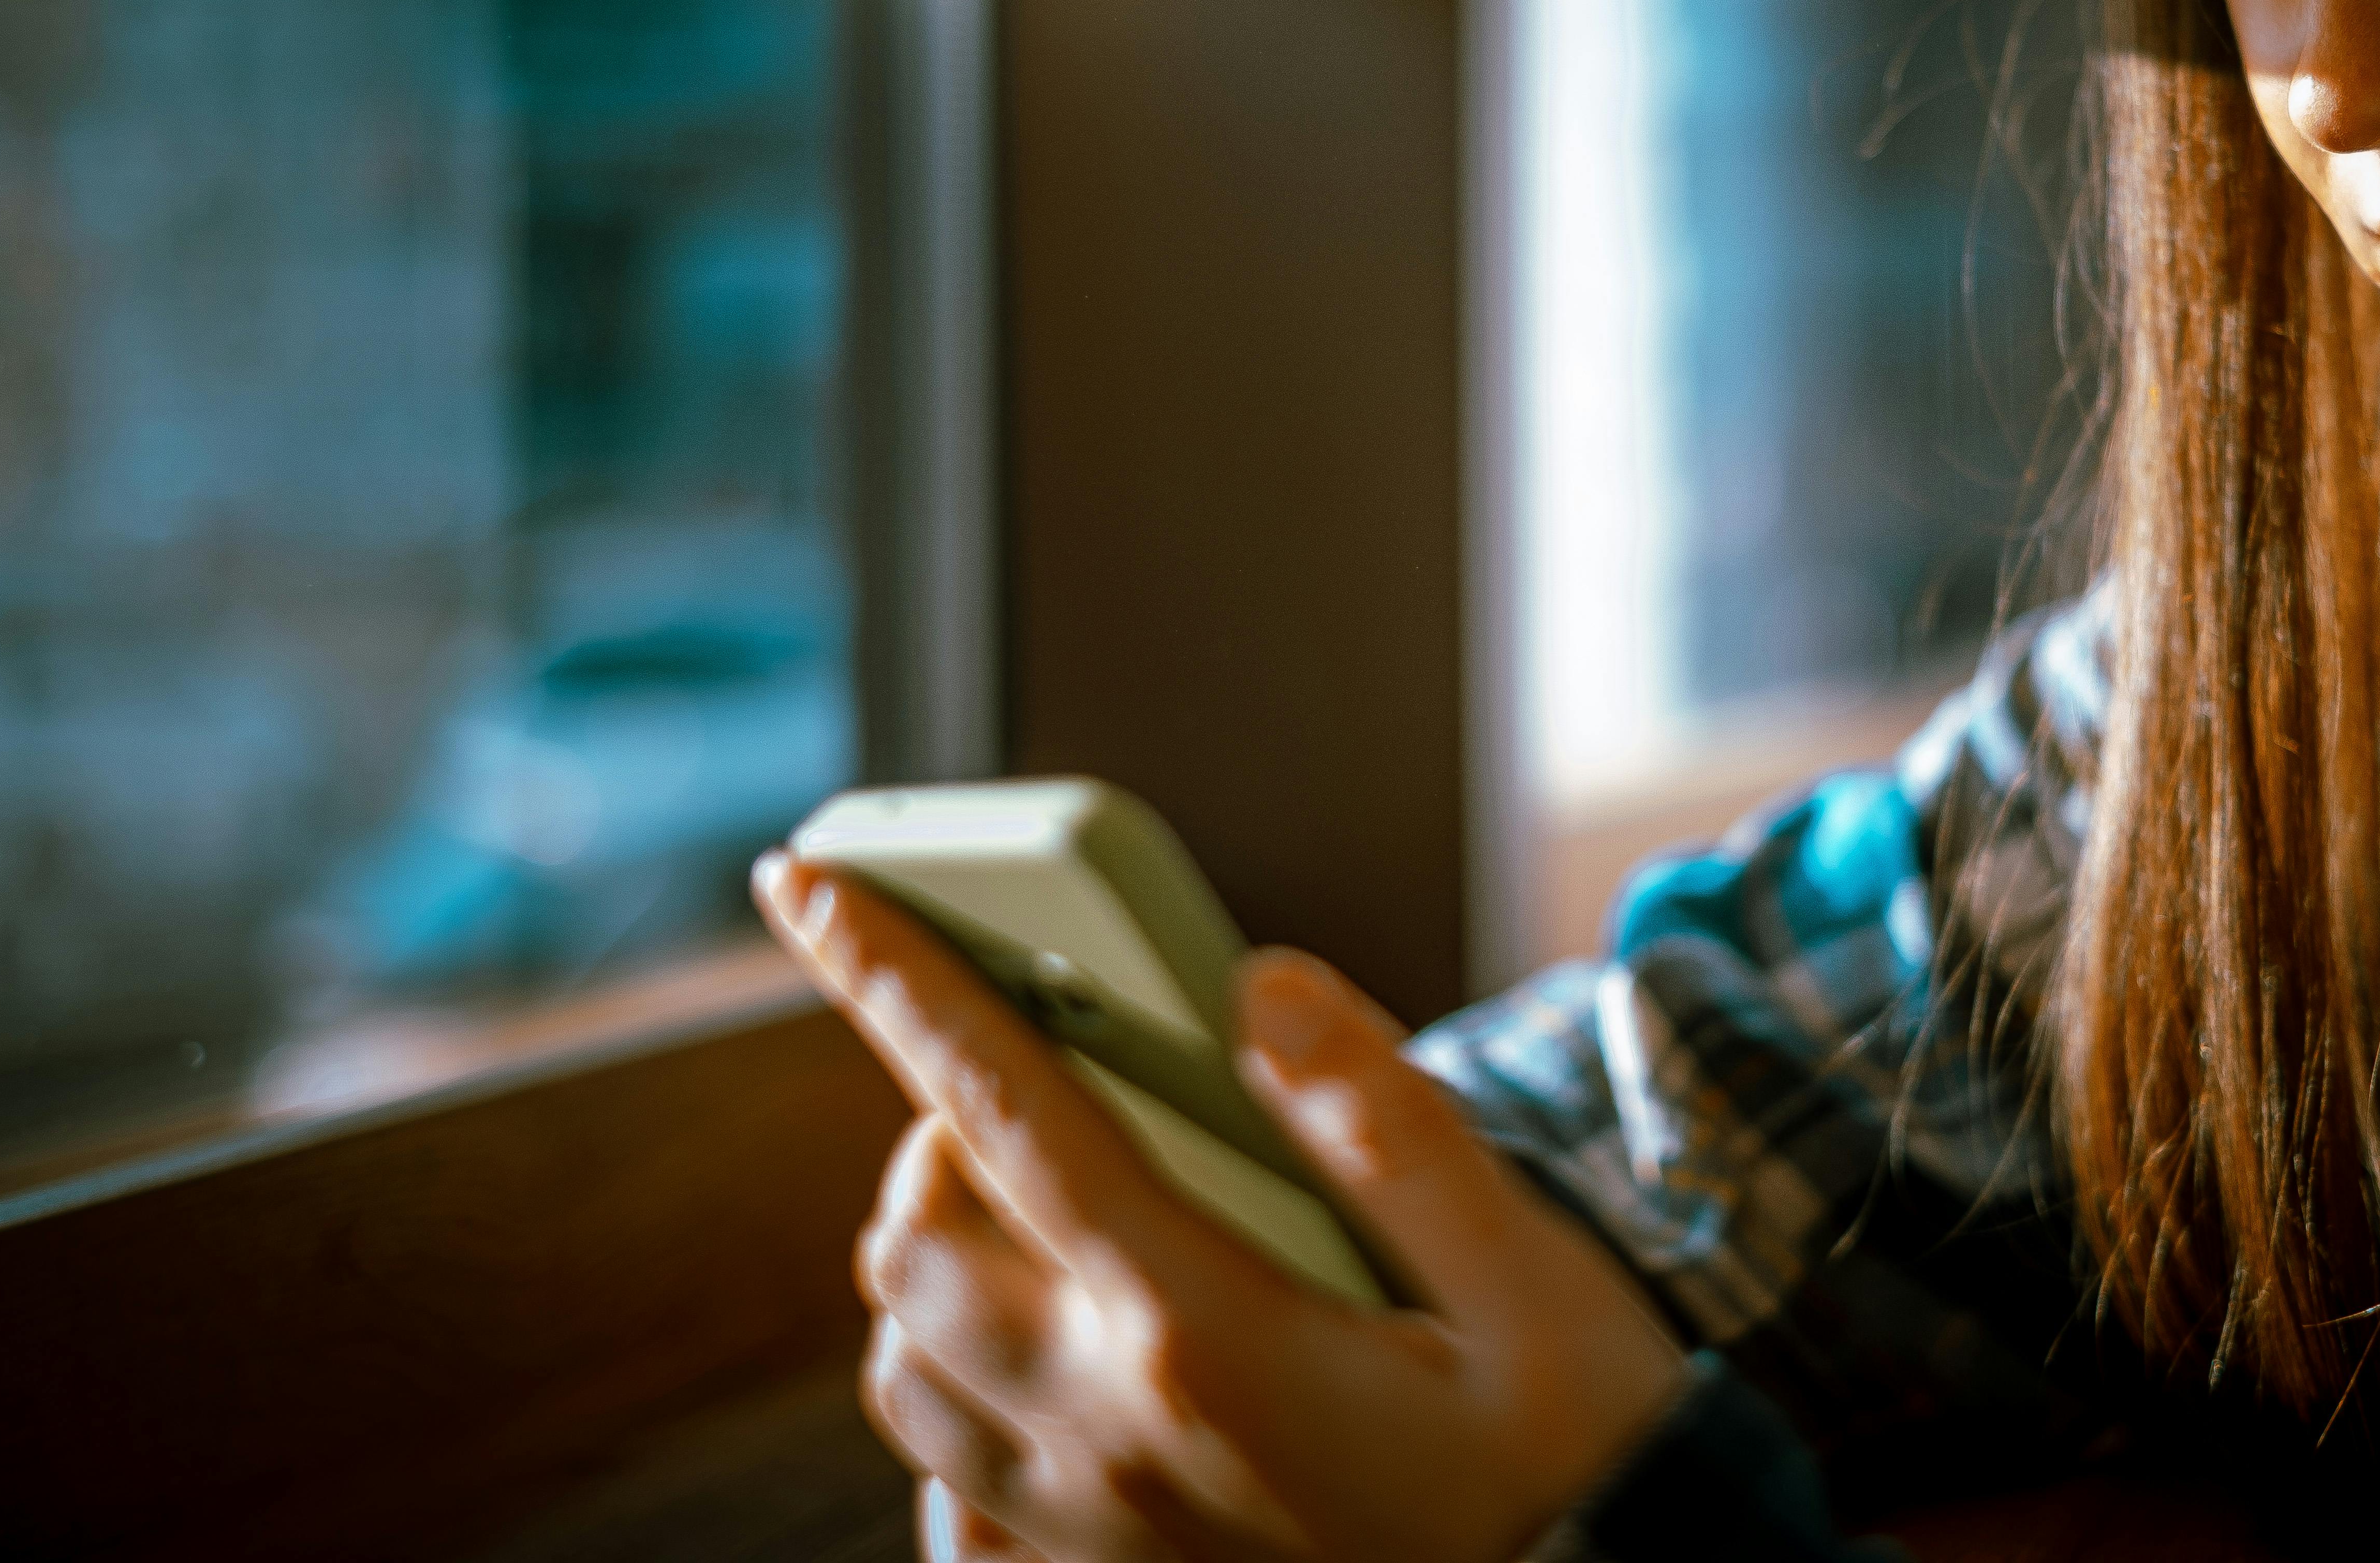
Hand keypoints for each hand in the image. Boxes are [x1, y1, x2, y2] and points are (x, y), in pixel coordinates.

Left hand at [753, 852, 1688, 1562]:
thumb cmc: (1569, 1453)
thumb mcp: (1528, 1279)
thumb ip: (1390, 1126)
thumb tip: (1259, 986)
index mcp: (1206, 1328)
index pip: (1003, 1111)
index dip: (898, 979)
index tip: (810, 880)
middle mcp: (1113, 1431)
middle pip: (915, 1243)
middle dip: (936, 1128)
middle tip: (1044, 1077)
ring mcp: (1093, 1521)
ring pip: (906, 1363)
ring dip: (933, 1260)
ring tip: (1034, 1208)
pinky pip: (945, 1493)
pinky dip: (949, 1403)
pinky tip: (1035, 1362)